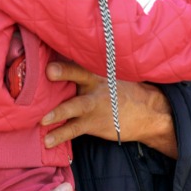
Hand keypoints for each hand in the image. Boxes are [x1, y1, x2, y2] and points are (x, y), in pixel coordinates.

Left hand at [41, 61, 178, 157]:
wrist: (148, 112)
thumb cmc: (122, 90)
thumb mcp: (112, 73)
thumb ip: (90, 67)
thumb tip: (60, 57)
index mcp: (99, 70)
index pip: (83, 58)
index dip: (71, 52)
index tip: (56, 49)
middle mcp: (96, 84)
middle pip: (80, 75)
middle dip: (65, 72)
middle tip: (49, 71)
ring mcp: (95, 105)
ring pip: (76, 106)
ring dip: (59, 112)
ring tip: (42, 119)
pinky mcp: (94, 123)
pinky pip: (74, 129)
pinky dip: (61, 135)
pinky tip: (47, 141)